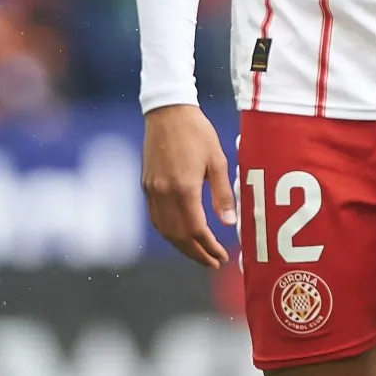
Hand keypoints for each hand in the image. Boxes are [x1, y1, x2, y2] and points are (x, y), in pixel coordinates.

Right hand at [142, 104, 237, 267]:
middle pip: (179, 237)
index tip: (222, 257)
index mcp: (184, 189)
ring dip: (182, 247)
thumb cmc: (197, 132)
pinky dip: (169, 233)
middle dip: (196, 254)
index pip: (196, 230)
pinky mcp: (146, 185)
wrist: (168, 112)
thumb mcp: (217, 160)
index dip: (209, 248)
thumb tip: (229, 223)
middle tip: (213, 263)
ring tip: (199, 254)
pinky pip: (156, 219)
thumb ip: (222, 194)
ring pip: (165, 231)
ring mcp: (152, 191)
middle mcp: (164, 194)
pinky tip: (180, 235)